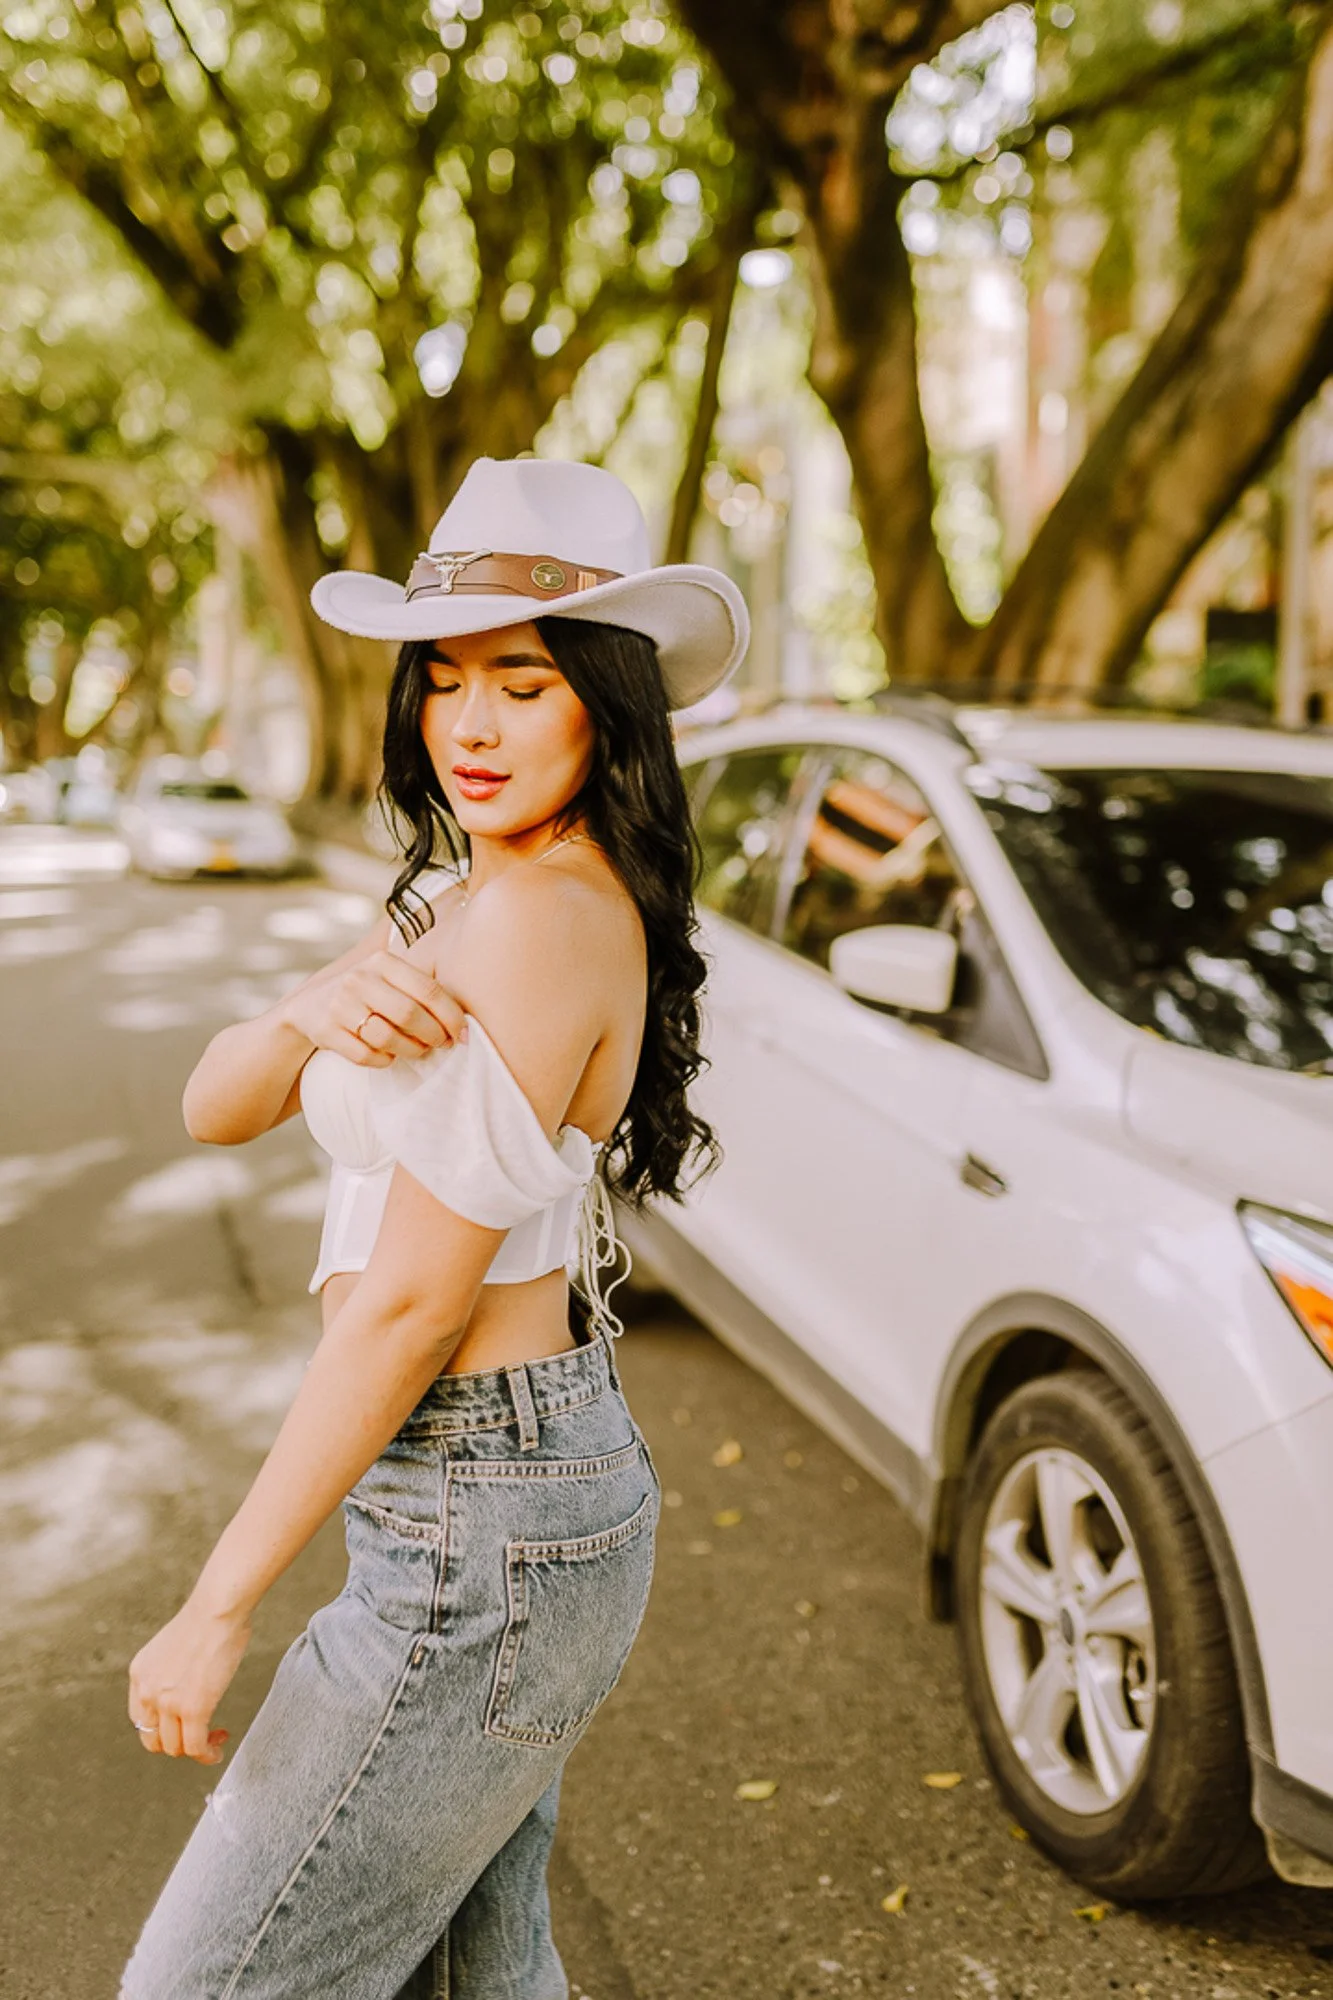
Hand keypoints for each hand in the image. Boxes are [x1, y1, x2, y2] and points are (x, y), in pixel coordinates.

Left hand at [127, 1600, 251, 1763]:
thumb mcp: (173, 1647)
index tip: (185, 1723)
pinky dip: (207, 1755)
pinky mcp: (193, 1709)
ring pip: (174, 1748)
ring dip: (195, 1750)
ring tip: (216, 1740)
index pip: (141, 1719)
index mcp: (139, 1674)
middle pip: (152, 1740)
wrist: (218, 1608)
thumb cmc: (208, 1619)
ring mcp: (167, 1702)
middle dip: (176, 1743)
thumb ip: (171, 1671)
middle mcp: (147, 1691)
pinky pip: (196, 1747)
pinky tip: (218, 1750)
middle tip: (201, 1734)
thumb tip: (189, 1685)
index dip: (163, 1728)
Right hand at [284, 950, 467, 1068]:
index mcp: (382, 962)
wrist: (309, 1008)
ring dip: (410, 1050)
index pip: (428, 989)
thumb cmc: (366, 995)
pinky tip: (388, 1056)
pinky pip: (366, 1056)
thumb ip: (419, 991)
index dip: (451, 1016)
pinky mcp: (326, 1031)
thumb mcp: (387, 979)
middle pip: (410, 1015)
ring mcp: (340, 1005)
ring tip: (417, 1050)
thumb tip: (463, 1026)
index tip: (463, 1035)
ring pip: (388, 1038)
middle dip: (433, 1035)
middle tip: (441, 1044)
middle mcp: (359, 979)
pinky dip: (384, 1061)